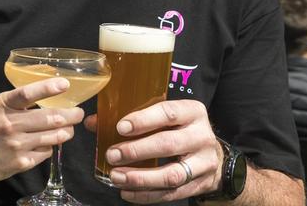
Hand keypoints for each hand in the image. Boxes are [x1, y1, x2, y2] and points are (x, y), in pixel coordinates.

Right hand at [0, 77, 80, 182]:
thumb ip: (15, 102)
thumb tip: (46, 97)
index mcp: (1, 106)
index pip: (26, 94)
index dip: (48, 88)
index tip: (65, 84)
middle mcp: (9, 125)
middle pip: (49, 118)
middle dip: (70, 114)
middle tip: (78, 112)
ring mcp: (16, 145)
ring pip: (53, 136)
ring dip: (66, 131)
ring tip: (69, 128)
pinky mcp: (21, 162)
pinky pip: (46, 152)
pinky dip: (50, 146)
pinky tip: (46, 143)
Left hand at [94, 99, 221, 202]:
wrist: (213, 155)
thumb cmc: (179, 130)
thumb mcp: (164, 116)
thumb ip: (132, 117)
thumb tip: (92, 123)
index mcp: (192, 112)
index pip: (168, 113)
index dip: (143, 120)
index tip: (120, 128)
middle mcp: (201, 136)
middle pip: (168, 144)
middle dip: (136, 151)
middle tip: (112, 155)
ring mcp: (203, 163)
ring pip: (171, 174)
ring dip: (140, 178)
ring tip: (117, 177)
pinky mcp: (200, 184)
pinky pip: (172, 194)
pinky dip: (147, 195)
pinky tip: (127, 192)